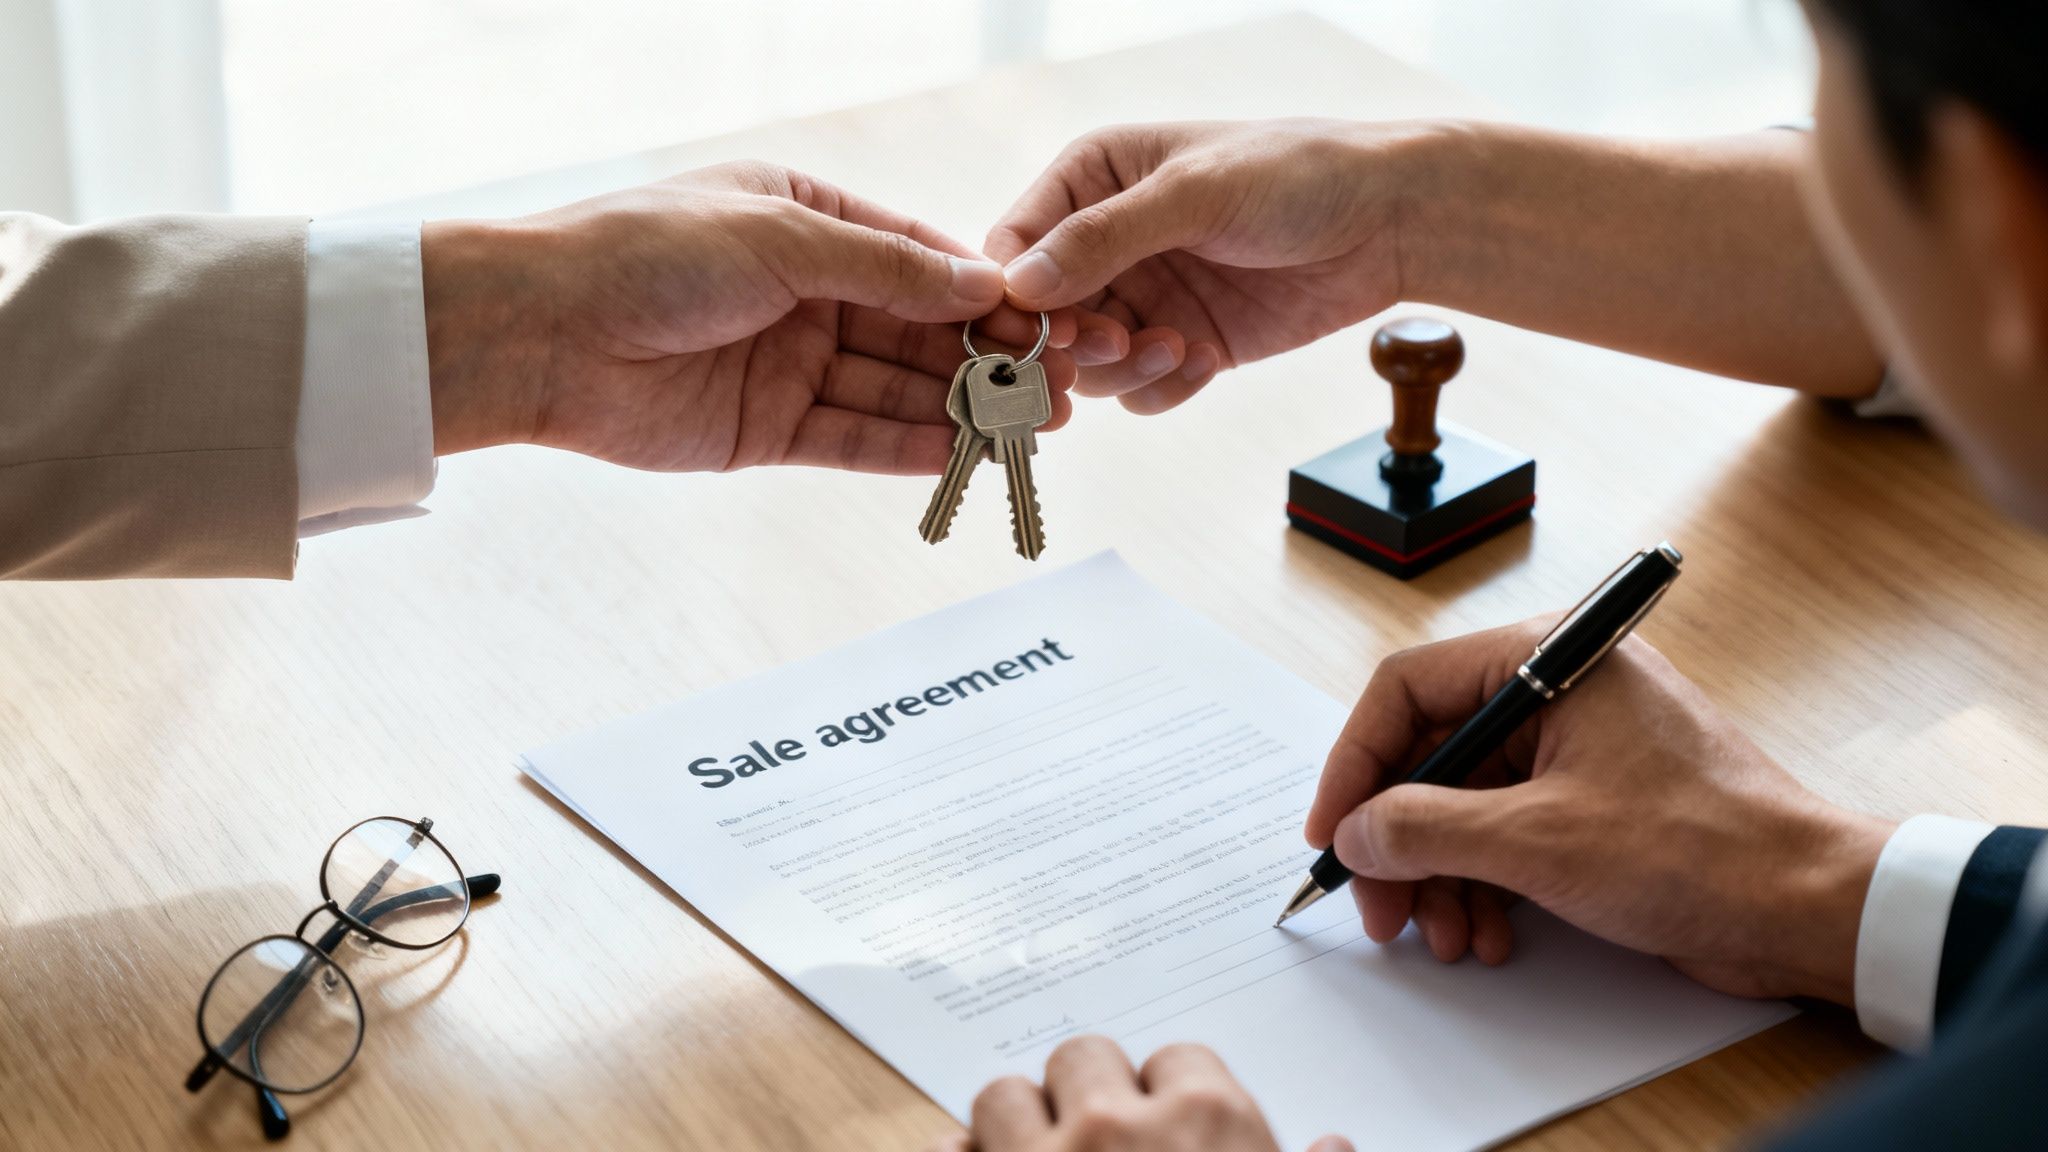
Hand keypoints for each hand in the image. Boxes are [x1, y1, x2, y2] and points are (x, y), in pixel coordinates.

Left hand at [422, 161, 1075, 473]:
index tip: (1045, 318)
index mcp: (805, 220)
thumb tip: (984, 283)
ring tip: (1035, 427)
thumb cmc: (647, 253)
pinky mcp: (765, 430)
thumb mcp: (784, 237)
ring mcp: (786, 363)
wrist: (541, 332)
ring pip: (893, 390)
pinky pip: (852, 439)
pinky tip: (963, 453)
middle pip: (915, 330)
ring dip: (963, 409)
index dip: (982, 292)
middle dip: (987, 358)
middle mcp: (802, 292)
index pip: (916, 257)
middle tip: (1061, 385)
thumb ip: (888, 269)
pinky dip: (907, 447)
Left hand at [933, 1037, 1350, 1151]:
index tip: (1171, 1129)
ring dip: (1016, 1127)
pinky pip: (954, 1150)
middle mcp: (1121, 1131)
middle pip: (1084, 1056)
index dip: (1170, 1097)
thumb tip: (1335, 1145)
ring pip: (1004, 1096)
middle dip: (1086, 1094)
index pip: (1180, 1060)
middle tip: (1100, 1142)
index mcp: (1213, 1129)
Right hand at [985, 119, 1438, 413]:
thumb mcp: (1195, 194)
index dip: (1014, 297)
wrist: (1389, 221)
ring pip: (1087, 362)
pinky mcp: (1182, 342)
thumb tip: (1020, 284)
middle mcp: (1105, 241)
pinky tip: (1205, 359)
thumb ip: (1104, 238)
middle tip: (1114, 343)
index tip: (1041, 331)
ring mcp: (1143, 295)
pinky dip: (1161, 386)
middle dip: (1071, 342)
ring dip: (1122, 366)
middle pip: (1042, 318)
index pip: (1014, 247)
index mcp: (1091, 179)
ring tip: (1175, 347)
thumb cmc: (1297, 174)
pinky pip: (1138, 388)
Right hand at [1304, 621, 1895, 1003]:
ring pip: (1464, 803)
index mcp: (1550, 660)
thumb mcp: (1537, 840)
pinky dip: (1485, 884)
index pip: (1407, 688)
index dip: (1356, 764)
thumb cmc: (1702, 848)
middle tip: (1381, 907)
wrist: (1806, 907)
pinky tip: (1487, 934)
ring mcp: (1579, 746)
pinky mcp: (1595, 800)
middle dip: (1400, 841)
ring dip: (1441, 876)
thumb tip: (1356, 832)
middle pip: (1432, 755)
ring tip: (1445, 936)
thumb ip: (1425, 828)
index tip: (1332, 831)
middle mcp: (1560, 690)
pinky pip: (1507, 831)